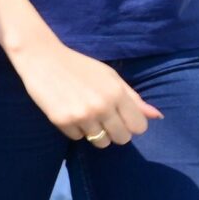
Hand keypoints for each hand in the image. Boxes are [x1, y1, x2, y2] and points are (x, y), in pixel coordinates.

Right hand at [12, 39, 159, 145]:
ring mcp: (82, 115)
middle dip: (113, 131)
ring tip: (83, 115)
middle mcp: (102, 106)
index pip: (139, 127)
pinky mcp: (62, 121)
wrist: (41, 57)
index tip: (119, 116)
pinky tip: (67, 112)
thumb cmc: (79, 65)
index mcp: (117, 93)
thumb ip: (133, 98)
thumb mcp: (109, 76)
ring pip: (100, 142)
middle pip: (121, 138)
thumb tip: (157, 117)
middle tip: (100, 117)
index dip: (130, 124)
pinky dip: (74, 129)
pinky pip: (78, 138)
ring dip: (94, 132)